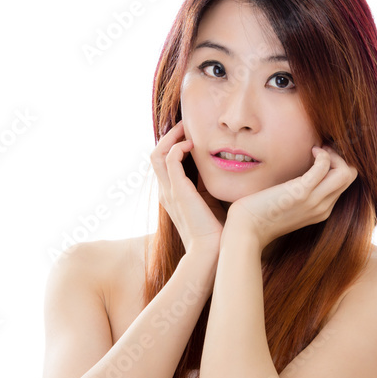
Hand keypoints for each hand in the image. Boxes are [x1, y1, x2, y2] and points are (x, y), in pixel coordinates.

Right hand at [150, 120, 227, 254]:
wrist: (212, 252)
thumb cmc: (216, 232)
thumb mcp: (211, 202)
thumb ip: (208, 186)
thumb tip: (220, 168)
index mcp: (172, 195)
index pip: (163, 163)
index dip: (172, 145)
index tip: (189, 134)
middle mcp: (165, 192)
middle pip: (156, 155)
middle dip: (169, 136)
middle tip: (186, 125)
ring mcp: (169, 191)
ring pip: (157, 154)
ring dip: (171, 137)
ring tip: (186, 129)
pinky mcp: (177, 191)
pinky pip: (169, 160)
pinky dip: (177, 147)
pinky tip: (192, 145)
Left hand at [227, 145, 356, 249]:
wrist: (246, 230)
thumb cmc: (259, 215)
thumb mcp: (286, 205)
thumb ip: (298, 193)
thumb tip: (300, 175)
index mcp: (321, 211)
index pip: (344, 184)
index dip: (337, 165)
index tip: (321, 156)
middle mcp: (323, 207)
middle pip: (350, 177)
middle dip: (339, 157)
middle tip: (321, 150)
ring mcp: (314, 201)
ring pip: (346, 173)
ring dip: (334, 155)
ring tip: (318, 150)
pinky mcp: (301, 193)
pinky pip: (325, 168)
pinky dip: (323, 154)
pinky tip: (311, 150)